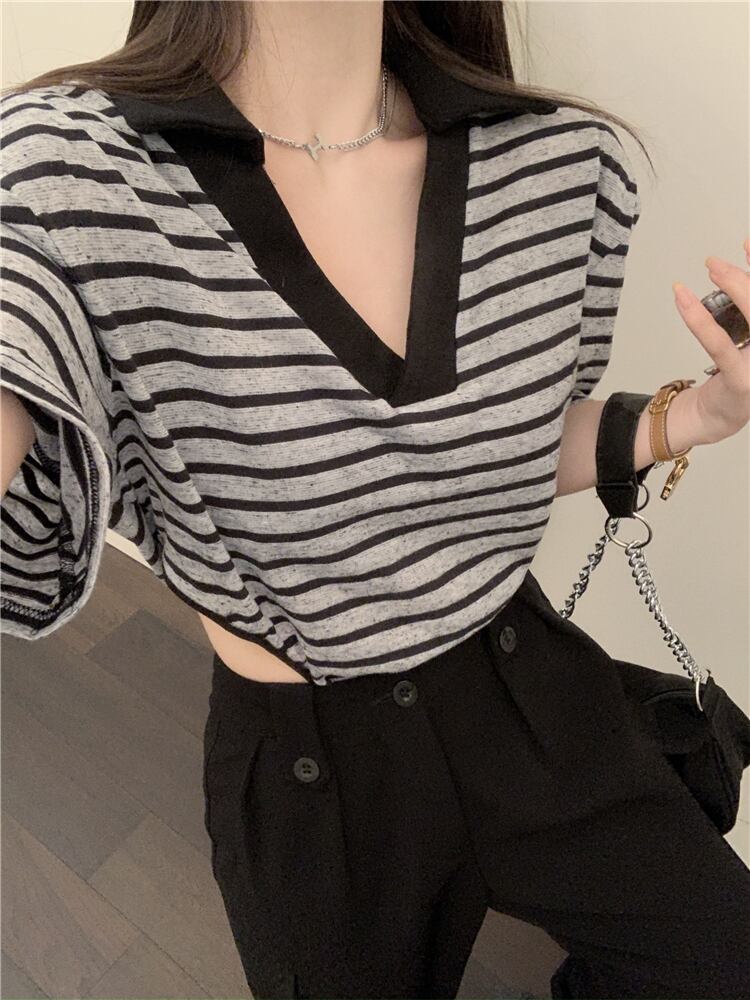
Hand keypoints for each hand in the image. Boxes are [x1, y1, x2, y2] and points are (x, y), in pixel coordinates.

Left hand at [672, 238, 749, 445]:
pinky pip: (720, 345)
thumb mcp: (747, 338)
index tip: (747, 243)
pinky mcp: (744, 383)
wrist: (718, 417)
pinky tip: (683, 298)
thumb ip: (745, 309)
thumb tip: (737, 271)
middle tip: (717, 261)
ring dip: (734, 287)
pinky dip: (700, 319)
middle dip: (747, 276)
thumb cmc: (735, 372)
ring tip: (711, 268)